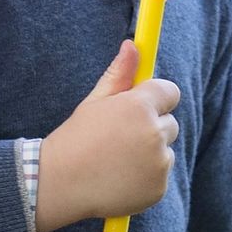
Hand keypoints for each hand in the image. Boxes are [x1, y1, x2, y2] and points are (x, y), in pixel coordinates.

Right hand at [34, 39, 179, 231]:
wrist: (61, 184)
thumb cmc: (77, 136)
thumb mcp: (97, 100)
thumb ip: (120, 72)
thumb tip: (133, 44)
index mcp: (140, 106)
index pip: (170, 92)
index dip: (157, 98)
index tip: (142, 105)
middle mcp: (154, 133)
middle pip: (170, 122)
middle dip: (151, 126)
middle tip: (121, 136)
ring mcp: (158, 163)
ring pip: (165, 149)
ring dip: (151, 152)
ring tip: (118, 159)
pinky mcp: (158, 188)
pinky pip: (161, 175)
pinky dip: (147, 177)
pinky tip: (121, 177)